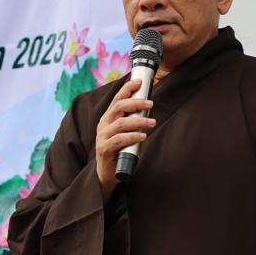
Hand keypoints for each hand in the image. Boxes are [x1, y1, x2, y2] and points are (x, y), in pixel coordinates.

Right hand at [95, 78, 155, 200]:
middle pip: (118, 108)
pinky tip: (142, 136)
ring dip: (138, 122)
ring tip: (152, 123)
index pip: (117, 99)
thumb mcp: (125, 131)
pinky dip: (132, 136)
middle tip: (151, 103)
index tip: (140, 81)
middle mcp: (104, 124)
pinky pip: (119, 140)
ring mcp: (103, 137)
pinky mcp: (105, 149)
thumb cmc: (120, 150)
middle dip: (136, 103)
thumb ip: (132, 120)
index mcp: (108, 118)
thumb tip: (149, 106)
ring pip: (121, 123)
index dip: (127, 89)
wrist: (107, 173)